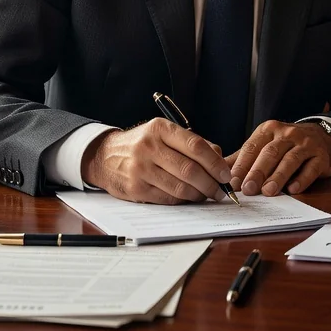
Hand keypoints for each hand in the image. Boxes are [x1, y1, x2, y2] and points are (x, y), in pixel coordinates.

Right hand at [79, 119, 231, 203]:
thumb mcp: (164, 134)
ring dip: (199, 195)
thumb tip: (219, 159)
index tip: (226, 174)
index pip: (195, 146)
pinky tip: (190, 198)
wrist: (104, 156)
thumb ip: (192, 143)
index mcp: (160, 129)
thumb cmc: (142, 144)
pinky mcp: (136, 189)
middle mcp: (149, 147)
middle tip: (221, 191)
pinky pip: (168, 198)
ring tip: (207, 195)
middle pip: (189, 170)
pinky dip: (183, 201)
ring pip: (180, 187)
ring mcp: (140, 169)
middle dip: (211, 183)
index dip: (215, 163)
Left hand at [227, 121, 330, 195]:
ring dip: (278, 176)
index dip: (242, 165)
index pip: (252, 147)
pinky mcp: (321, 156)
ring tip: (268, 191)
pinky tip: (293, 189)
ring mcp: (306, 144)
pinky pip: (311, 168)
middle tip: (248, 189)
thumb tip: (218, 173)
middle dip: (258, 172)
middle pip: (270, 153)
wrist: (321, 136)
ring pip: (290, 160)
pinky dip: (302, 179)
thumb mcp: (263, 145)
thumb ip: (242, 158)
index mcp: (268, 130)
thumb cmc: (285, 145)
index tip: (232, 182)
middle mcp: (287, 134)